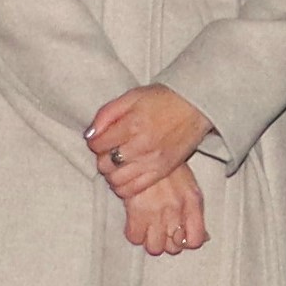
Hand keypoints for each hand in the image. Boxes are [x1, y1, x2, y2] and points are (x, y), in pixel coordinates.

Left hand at [85, 86, 211, 200]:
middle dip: (102, 158)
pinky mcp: (162, 171)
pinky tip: (125, 176)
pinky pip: (134, 189)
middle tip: (109, 150)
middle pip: (105, 164)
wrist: (195, 106)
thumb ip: (107, 114)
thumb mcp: (132, 96)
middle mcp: (141, 146)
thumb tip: (90, 135)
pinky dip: (123, 187)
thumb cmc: (163, 99)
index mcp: (132, 125)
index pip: (98, 144)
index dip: (95, 142)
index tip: (101, 138)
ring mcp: (152, 161)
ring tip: (117, 164)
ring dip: (111, 174)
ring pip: (117, 180)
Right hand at [117, 165, 208, 259]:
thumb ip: (196, 214)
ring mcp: (156, 213)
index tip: (181, 237)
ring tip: (150, 229)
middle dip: (168, 241)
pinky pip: (135, 238)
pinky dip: (135, 234)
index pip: (194, 240)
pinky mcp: (136, 212)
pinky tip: (137, 223)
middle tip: (163, 230)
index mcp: (192, 203)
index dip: (187, 242)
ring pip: (154, 248)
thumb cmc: (168, 169)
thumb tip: (203, 238)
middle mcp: (176, 211)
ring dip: (151, 241)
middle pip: (173, 248)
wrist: (146, 149)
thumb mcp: (190, 187)